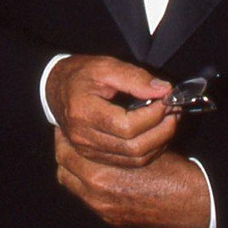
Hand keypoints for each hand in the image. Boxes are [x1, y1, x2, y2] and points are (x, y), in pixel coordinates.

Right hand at [46, 54, 176, 165]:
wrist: (54, 88)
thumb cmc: (80, 74)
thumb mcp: (105, 66)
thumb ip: (135, 77)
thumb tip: (164, 90)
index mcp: (84, 112)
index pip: (128, 126)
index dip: (153, 115)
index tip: (166, 100)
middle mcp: (84, 137)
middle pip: (134, 147)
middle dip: (162, 131)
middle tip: (173, 111)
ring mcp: (87, 150)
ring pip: (134, 159)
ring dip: (159, 142)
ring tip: (169, 121)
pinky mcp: (94, 156)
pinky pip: (129, 162)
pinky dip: (149, 150)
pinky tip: (156, 133)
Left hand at [55, 129, 210, 227]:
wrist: (191, 202)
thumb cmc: (170, 171)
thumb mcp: (141, 145)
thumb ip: (116, 139)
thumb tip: (102, 127)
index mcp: (99, 177)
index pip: (64, 151)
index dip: (63, 136)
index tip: (67, 127)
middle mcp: (96, 197)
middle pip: (63, 169)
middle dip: (65, 152)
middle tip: (69, 138)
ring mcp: (103, 211)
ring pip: (74, 185)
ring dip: (77, 169)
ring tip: (85, 154)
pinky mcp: (114, 220)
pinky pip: (90, 199)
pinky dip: (91, 186)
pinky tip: (104, 173)